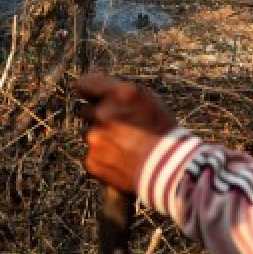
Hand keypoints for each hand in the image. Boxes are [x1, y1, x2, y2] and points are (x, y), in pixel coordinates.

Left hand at [77, 73, 175, 194]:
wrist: (168, 169)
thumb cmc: (162, 131)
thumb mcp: (147, 99)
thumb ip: (119, 93)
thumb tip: (100, 93)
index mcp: (117, 94)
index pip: (84, 84)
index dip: (89, 91)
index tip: (93, 97)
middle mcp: (102, 114)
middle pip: (87, 111)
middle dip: (99, 118)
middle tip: (120, 128)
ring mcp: (94, 138)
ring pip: (91, 135)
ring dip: (102, 139)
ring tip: (125, 147)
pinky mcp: (91, 161)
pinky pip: (92, 156)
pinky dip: (104, 159)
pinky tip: (122, 161)